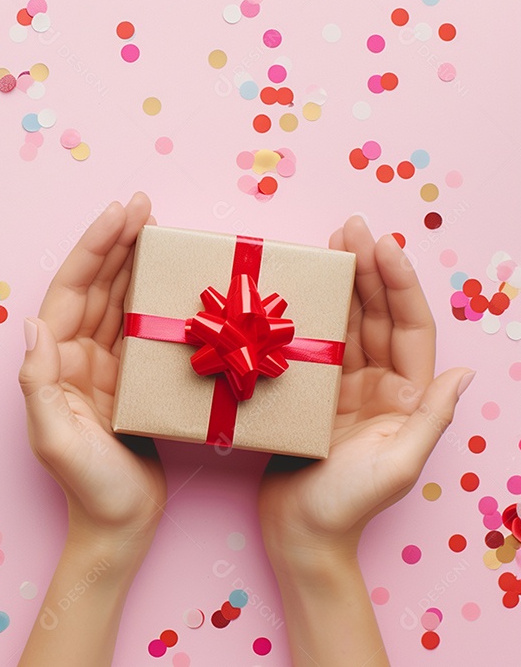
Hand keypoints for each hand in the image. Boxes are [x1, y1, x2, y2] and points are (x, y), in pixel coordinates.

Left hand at [18, 192, 165, 555]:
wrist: (120, 526)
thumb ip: (39, 383)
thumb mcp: (56, 439)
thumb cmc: (88, 488)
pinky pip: (143, 328)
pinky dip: (156, 299)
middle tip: (145, 205)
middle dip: (117, 243)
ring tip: (159, 227)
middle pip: (97, 286)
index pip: (72, 292)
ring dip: (136, 263)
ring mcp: (106, 366)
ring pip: (120, 300)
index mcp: (57, 362)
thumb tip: (32, 324)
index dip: (93, 250)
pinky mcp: (134, 380)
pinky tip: (175, 278)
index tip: (118, 214)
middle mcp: (77, 356)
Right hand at [258, 215, 472, 560]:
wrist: (298, 533)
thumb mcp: (398, 464)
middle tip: (348, 226)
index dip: (398, 285)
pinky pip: (312, 345)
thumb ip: (430, 417)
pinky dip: (307, 315)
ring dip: (339, 283)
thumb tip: (465, 372)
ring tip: (328, 243)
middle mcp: (377, 386)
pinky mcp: (308, 394)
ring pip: (344, 324)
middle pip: (376, 315)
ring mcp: (341, 388)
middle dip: (366, 268)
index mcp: (404, 398)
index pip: (408, 328)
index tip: (381, 246)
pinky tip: (296, 290)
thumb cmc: (348, 505)